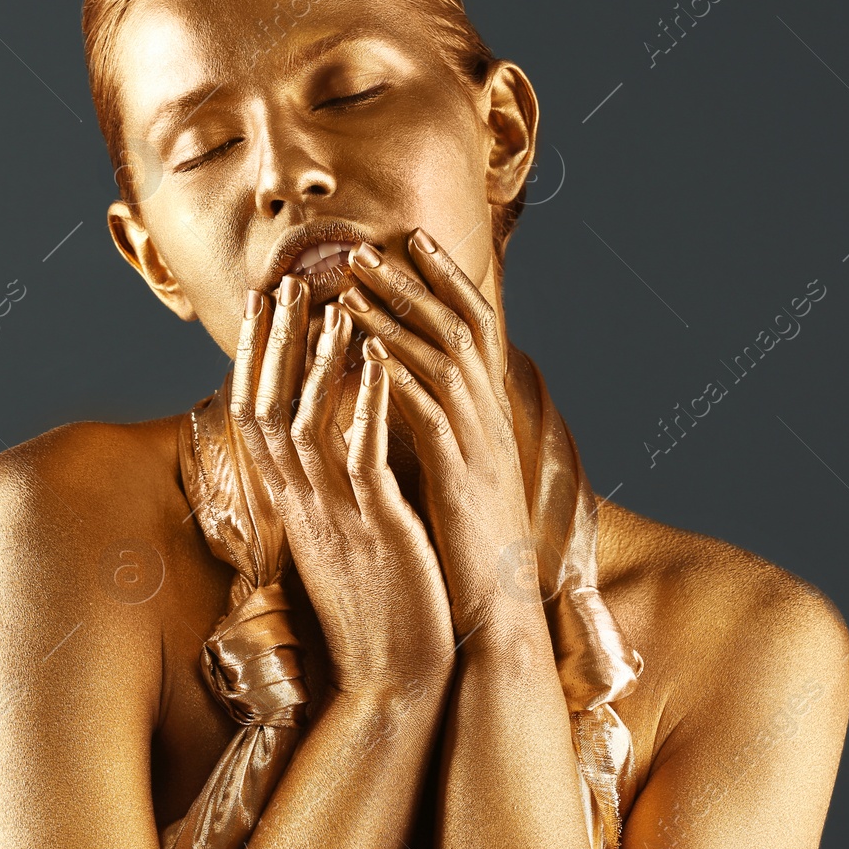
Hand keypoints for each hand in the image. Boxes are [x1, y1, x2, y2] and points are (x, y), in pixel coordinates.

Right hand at [228, 276, 455, 700]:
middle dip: (274, 343)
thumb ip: (325, 492)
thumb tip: (326, 444)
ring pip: (307, 423)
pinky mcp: (375, 528)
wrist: (394, 679)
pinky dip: (366, 401)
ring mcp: (335, 516)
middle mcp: (302, 505)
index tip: (264, 305)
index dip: (257, 358)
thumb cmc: (376, 609)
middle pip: (267, 408)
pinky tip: (377, 359)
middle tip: (284, 282)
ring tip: (332, 305)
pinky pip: (361, 454)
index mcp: (293, 507)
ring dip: (316, 360)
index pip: (257, 419)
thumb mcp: (338, 540)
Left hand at [336, 230, 537, 635]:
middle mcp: (490, 417)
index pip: (472, 324)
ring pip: (443, 358)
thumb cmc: (464, 544)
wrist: (494, 611)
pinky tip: (366, 350)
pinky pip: (430, 413)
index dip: (444, 277)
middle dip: (413, 280)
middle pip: (459, 324)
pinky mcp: (462, 477)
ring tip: (353, 282)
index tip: (409, 238)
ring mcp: (479, 444)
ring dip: (397, 314)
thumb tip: (401, 381)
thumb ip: (436, 422)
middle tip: (365, 245)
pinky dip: (399, 376)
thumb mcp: (453, 468)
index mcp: (486, 413)